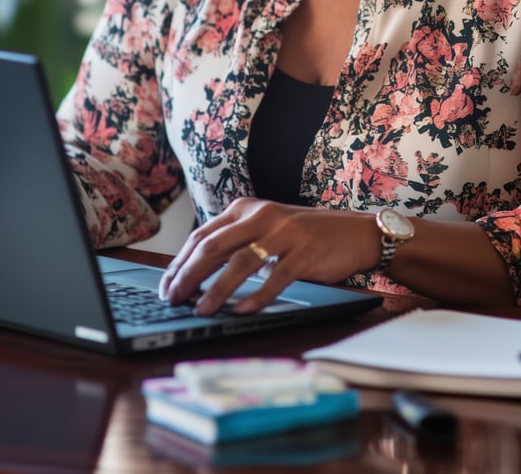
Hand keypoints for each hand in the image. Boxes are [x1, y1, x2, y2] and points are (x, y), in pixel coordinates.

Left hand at [158, 197, 380, 314]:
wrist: (354, 232)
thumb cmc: (305, 236)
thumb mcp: (265, 229)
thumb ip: (236, 242)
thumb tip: (195, 273)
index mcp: (246, 209)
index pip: (202, 235)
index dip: (180, 262)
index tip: (166, 285)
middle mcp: (261, 216)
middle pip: (214, 246)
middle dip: (188, 275)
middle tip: (172, 298)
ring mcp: (284, 232)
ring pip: (240, 262)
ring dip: (217, 290)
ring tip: (201, 309)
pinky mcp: (304, 251)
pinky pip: (275, 277)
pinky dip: (257, 297)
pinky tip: (243, 311)